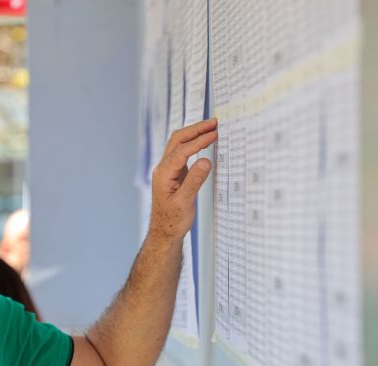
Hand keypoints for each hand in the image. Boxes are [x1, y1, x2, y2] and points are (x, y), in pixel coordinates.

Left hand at [149, 118, 216, 239]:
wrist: (164, 232)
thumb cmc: (172, 220)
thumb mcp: (185, 203)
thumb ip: (194, 181)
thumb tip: (206, 161)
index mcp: (164, 174)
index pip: (182, 151)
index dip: (199, 141)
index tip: (214, 133)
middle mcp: (163, 169)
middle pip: (177, 141)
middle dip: (195, 129)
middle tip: (213, 122)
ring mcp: (168, 170)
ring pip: (179, 145)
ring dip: (194, 134)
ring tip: (211, 127)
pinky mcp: (174, 174)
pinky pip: (182, 153)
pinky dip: (193, 144)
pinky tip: (203, 142)